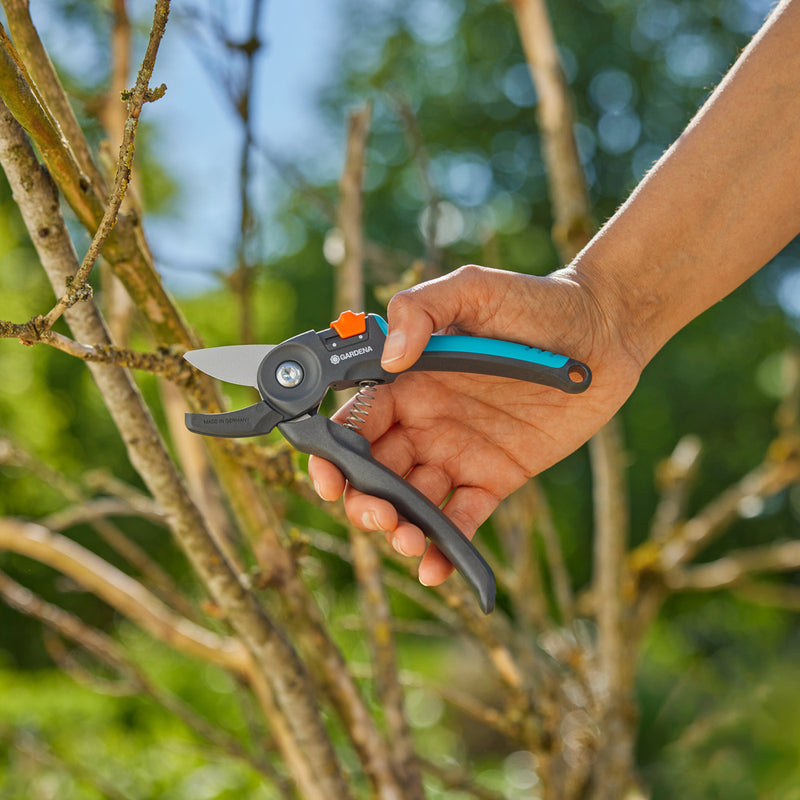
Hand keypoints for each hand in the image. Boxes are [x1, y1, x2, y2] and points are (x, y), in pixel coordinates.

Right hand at [309, 264, 641, 586]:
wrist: (604, 333)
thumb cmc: (538, 303)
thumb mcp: (475, 288)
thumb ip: (421, 310)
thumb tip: (389, 358)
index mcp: (410, 380)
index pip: (356, 420)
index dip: (333, 450)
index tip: (327, 476)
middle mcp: (425, 420)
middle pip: (375, 470)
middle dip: (363, 499)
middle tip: (376, 514)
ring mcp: (458, 453)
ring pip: (412, 501)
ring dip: (399, 527)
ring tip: (408, 538)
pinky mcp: (494, 478)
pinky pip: (462, 517)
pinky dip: (446, 547)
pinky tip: (435, 566)